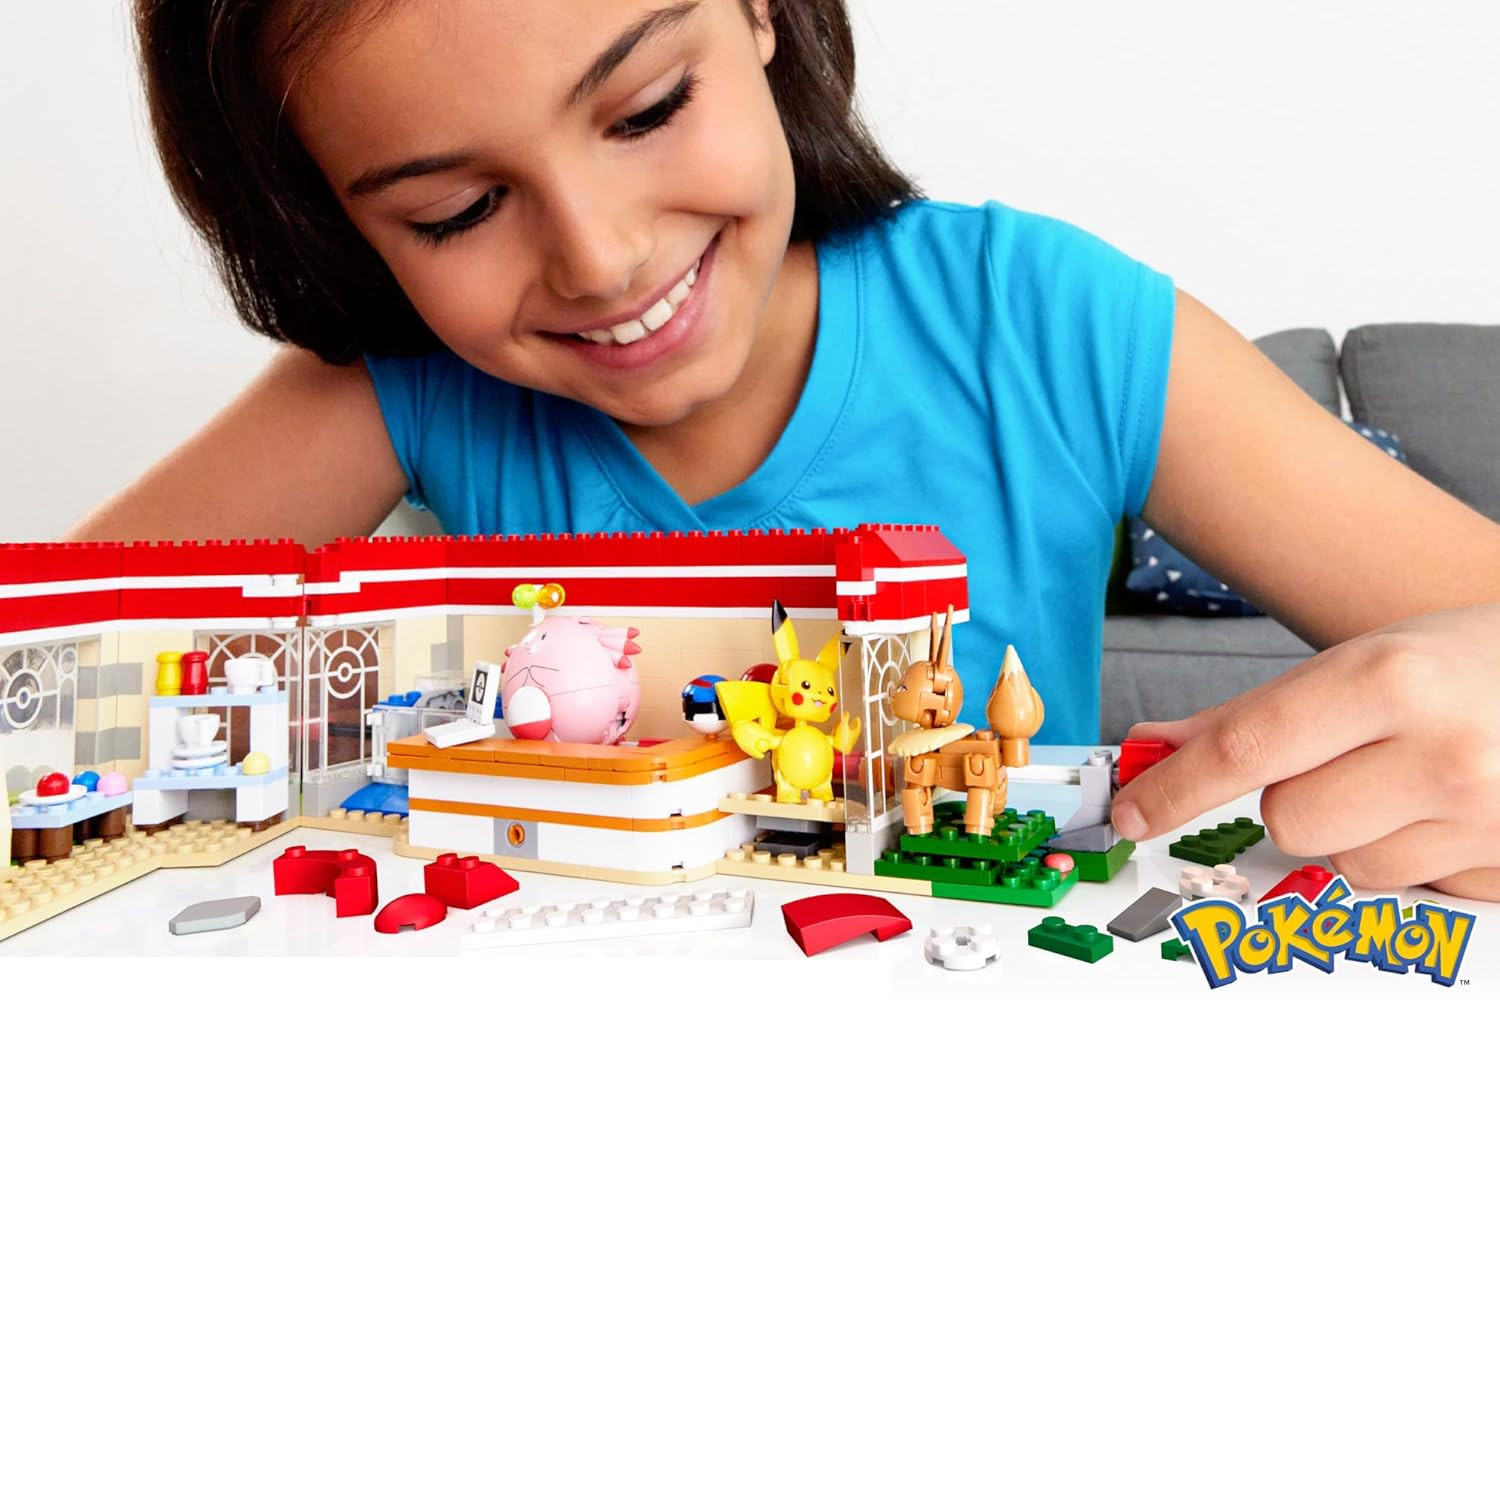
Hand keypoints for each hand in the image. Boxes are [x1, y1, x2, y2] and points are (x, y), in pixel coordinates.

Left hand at [1110, 604, 1499, 903]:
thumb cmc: (1478, 663)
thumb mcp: (1368, 659)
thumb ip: (1250, 714)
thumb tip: (1151, 749)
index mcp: (1391, 681)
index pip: (1245, 751)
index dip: (1174, 789)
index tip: (1131, 813)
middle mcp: (1442, 753)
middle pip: (1291, 820)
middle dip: (1302, 797)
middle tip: (1357, 758)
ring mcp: (1487, 819)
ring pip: (1347, 865)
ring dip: (1362, 833)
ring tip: (1419, 780)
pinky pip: (1416, 890)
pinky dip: (1419, 858)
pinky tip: (1458, 811)